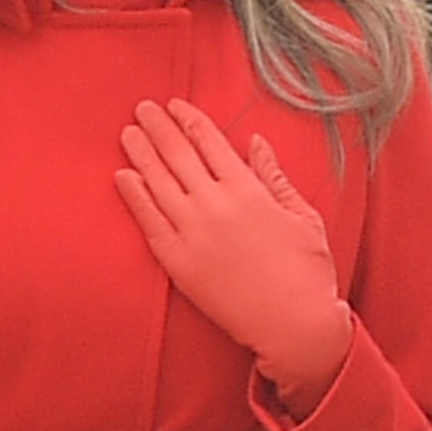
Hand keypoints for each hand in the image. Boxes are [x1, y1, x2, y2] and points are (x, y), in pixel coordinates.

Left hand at [117, 101, 348, 411]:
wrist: (295, 325)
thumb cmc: (308, 272)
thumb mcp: (302, 216)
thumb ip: (274, 176)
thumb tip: (256, 142)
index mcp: (248, 190)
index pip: (210, 142)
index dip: (189, 119)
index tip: (174, 105)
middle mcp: (215, 205)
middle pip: (177, 154)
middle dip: (158, 127)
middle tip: (142, 108)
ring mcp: (193, 234)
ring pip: (158, 182)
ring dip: (140, 153)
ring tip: (128, 133)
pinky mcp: (178, 262)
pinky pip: (149, 221)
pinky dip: (134, 196)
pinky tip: (123, 176)